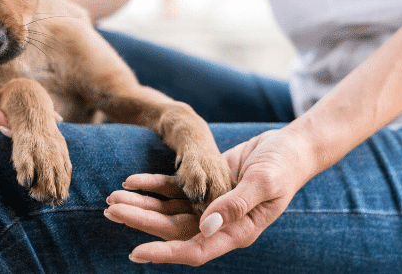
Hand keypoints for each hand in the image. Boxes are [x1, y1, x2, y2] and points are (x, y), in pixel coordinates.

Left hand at [104, 129, 314, 265]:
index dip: (164, 253)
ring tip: (112, 197)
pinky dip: (153, 185)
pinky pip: (173, 188)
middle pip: (172, 229)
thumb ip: (235, 205)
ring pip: (168, 210)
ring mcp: (210, 205)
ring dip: (141, 204)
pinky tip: (132, 180)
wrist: (291, 147)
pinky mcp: (205, 184)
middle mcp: (218, 223)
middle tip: (110, 211)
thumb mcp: (263, 183)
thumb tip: (205, 228)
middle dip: (140, 221)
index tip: (136, 252)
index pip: (194, 250)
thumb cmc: (284, 167)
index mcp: (236, 232)